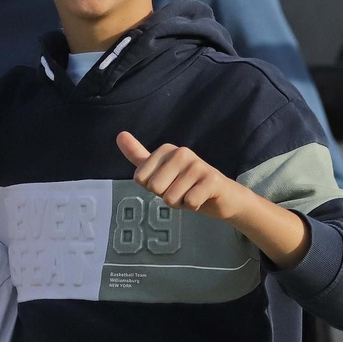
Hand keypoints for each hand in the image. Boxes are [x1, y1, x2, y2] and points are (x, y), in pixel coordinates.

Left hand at [117, 132, 252, 221]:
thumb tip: (119, 135)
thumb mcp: (159, 169)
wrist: (222, 196)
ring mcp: (197, 164)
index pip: (140, 178)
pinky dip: (194, 206)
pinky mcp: (211, 179)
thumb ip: (138, 155)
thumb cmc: (187, 184)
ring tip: (192, 193)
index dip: (153, 188)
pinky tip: (202, 198)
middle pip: (154, 188)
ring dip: (180, 203)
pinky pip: (189, 202)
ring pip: (170, 198)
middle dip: (166, 196)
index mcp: (166, 150)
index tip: (169, 183)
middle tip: (181, 190)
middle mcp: (181, 152)